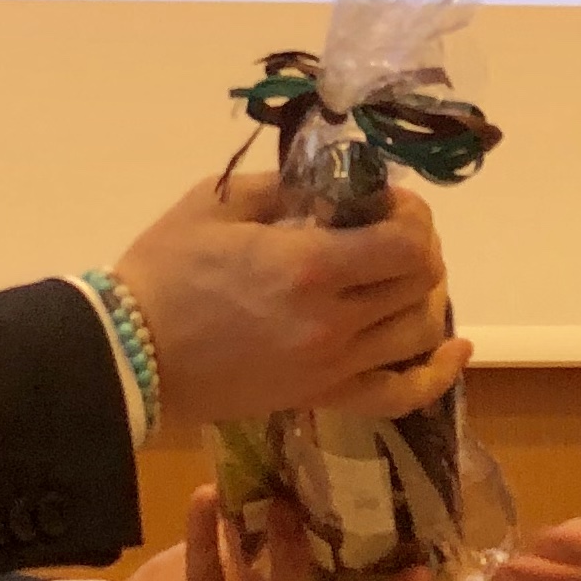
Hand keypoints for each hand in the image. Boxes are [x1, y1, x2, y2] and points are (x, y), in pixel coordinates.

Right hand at [115, 171, 467, 426]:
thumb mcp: (217, 203)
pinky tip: (454, 348)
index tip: (386, 201)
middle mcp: (334, 321)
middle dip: (418, 248)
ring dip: (425, 295)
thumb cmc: (164, 270)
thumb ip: (286, 186)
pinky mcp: (321, 398)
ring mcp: (332, 367)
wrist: (126, 356)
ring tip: (399, 276)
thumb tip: (335, 183)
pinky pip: (399, 395)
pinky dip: (437, 374)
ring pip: (420, 331)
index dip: (413, 213)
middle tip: (388, 231)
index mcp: (310, 266)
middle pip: (422, 283)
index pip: (408, 240)